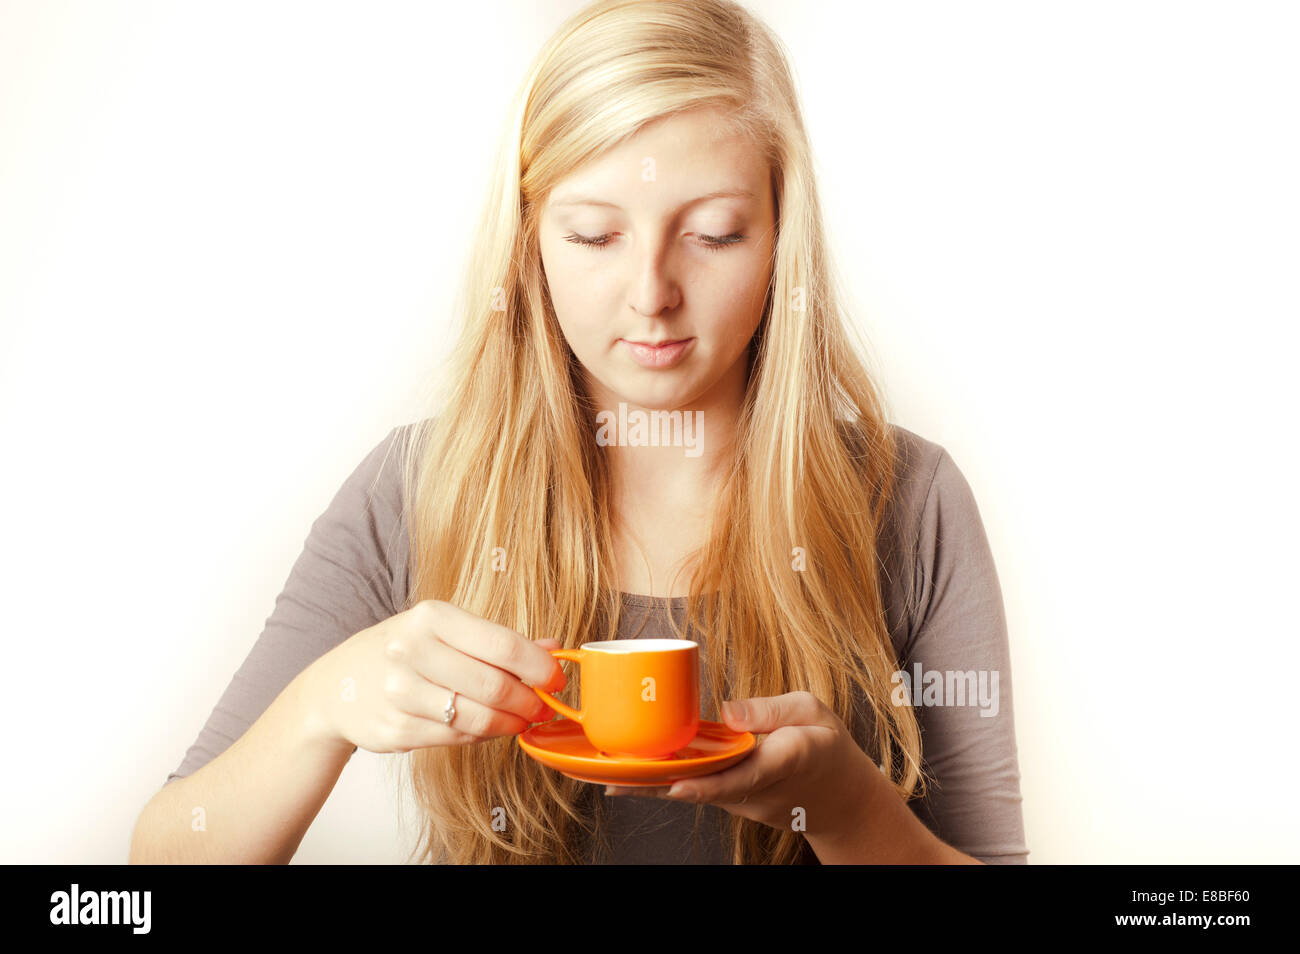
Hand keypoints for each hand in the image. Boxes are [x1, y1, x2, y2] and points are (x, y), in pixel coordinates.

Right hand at [299, 599, 566, 754]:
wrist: (336, 686)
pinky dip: (481, 735)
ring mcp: (399, 692)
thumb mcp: (445, 631)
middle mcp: (410, 650)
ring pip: (477, 718)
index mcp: (430, 617)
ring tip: (521, 719)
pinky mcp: (394, 729)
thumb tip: (554, 648)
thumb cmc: (404, 652)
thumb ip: (499, 640)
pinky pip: (455, 738)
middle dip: (529, 701)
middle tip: (543, 706)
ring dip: (509, 723)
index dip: (539, 667)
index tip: (557, 678)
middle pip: (493, 685)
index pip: (502, 644)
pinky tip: (488, 727)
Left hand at [605, 690, 879, 836]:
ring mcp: (741, 799)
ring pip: (692, 791)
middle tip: (614, 779)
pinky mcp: (731, 798)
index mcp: (783, 762)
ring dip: (652, 785)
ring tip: (607, 775)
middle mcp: (755, 789)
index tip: (677, 786)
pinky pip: (695, 788)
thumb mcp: (814, 713)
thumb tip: (729, 710)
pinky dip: (662, 783)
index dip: (706, 784)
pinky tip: (627, 778)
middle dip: (659, 785)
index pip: (742, 777)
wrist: (841, 799)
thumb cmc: (827, 748)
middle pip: (701, 789)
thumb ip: (772, 710)